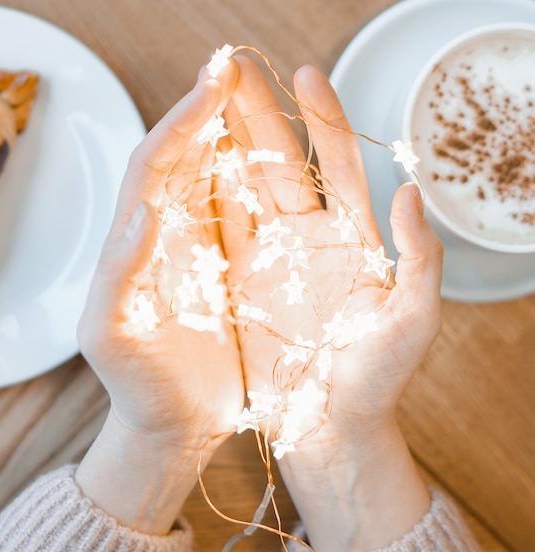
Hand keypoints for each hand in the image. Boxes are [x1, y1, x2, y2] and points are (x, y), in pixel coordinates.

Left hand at [75, 66, 244, 533]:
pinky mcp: (228, 274)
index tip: (215, 84)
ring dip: (235, 137)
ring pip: (216, 181)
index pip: (153, 167)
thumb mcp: (113, 339)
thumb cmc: (140, 390)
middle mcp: (163, 239)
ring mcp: (198, 253)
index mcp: (133, 246)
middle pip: (184, 160)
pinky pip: (244, 219)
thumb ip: (119, 275)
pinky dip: (257, 184)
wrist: (172, 427)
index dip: (182, 122)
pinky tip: (274, 161)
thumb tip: (143, 213)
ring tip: (258, 95)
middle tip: (236, 66)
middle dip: (208, 112)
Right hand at [217, 57, 442, 551]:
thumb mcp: (409, 326)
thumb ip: (419, 260)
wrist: (326, 429)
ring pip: (242, 190)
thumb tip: (410, 189)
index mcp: (350, 241)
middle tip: (231, 68)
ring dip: (223, 146)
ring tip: (202, 103)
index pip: (336, 164)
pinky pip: (216, 233)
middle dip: (257, 115)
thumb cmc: (373, 385)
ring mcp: (268, 260)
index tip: (306, 74)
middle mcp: (306, 241)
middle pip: (281, 164)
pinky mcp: (236, 285)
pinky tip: (185, 168)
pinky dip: (201, 199)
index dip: (322, 118)